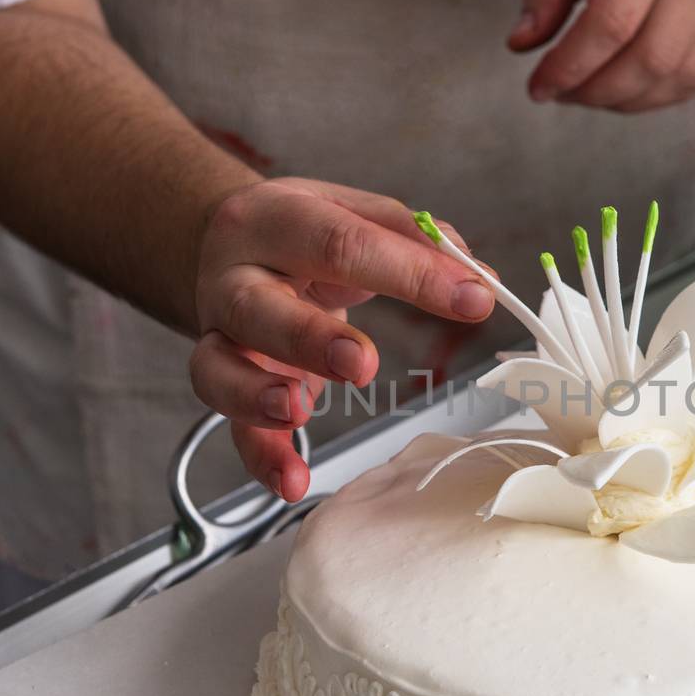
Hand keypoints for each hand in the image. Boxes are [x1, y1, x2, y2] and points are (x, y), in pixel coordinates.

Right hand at [189, 178, 493, 499]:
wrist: (224, 245)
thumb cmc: (300, 233)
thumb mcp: (350, 213)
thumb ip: (412, 238)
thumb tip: (476, 277)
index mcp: (276, 220)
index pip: (341, 243)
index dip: (410, 273)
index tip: (474, 299)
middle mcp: (236, 279)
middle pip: (257, 308)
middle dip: (310, 339)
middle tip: (362, 363)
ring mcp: (224, 336)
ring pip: (218, 370)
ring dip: (257, 396)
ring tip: (297, 413)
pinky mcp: (225, 384)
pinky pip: (233, 429)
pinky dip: (262, 458)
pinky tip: (293, 482)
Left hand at [508, 0, 694, 112]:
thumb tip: (524, 43)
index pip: (612, 23)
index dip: (570, 66)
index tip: (538, 85)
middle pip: (651, 60)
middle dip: (596, 90)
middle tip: (560, 90)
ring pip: (680, 76)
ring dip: (628, 99)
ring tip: (590, 89)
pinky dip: (662, 93)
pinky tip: (629, 85)